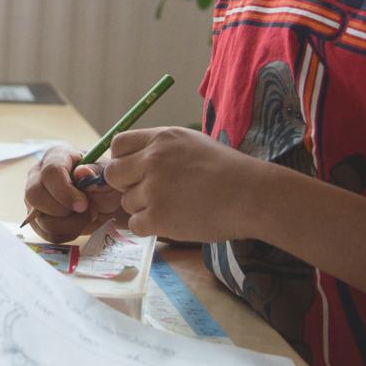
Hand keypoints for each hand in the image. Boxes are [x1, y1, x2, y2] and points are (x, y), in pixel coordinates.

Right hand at [22, 142, 122, 242]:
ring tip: (86, 216)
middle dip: (62, 210)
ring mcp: (34, 199)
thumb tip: (81, 172)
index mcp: (56, 156)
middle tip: (85, 210)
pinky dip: (66, 234)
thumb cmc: (104, 182)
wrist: (105, 202)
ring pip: (40, 219)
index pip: (50, 172)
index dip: (65, 192)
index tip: (83, 204)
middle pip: (34, 195)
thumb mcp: (107, 176)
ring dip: (69, 225)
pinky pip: (46, 234)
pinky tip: (78, 225)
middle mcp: (38, 175)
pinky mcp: (36, 219)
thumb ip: (97, 173)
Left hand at [102, 125, 271, 242]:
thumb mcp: (192, 144)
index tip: (134, 171)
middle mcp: (153, 160)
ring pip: (126, 202)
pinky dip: (149, 226)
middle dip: (125, 185)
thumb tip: (133, 161)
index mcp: (161, 139)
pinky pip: (135, 224)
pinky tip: (172, 221)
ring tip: (174, 206)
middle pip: (113, 174)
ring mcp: (154, 188)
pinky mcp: (158, 216)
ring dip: (143, 207)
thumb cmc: (228, 171)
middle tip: (148, 193)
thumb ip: (161, 149)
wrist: (252, 195)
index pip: (118, 145)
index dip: (122, 160)